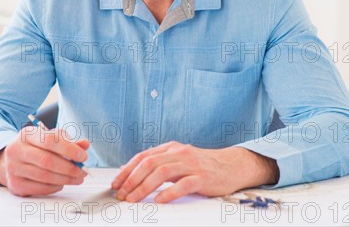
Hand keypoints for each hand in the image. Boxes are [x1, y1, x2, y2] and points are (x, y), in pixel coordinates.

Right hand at [0, 126, 89, 196]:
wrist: (14, 160)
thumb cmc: (36, 147)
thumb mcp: (50, 138)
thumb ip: (68, 141)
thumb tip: (84, 144)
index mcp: (26, 134)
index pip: (49, 140)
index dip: (69, 149)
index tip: (83, 156)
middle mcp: (16, 150)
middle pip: (47, 160)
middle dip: (69, 167)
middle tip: (83, 171)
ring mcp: (13, 168)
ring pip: (45, 176)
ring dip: (66, 179)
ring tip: (77, 178)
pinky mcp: (15, 185)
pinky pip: (40, 188)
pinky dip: (55, 186)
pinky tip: (62, 183)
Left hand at [111, 142, 278, 202]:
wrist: (232, 165)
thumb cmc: (202, 166)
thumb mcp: (179, 160)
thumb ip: (160, 164)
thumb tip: (133, 174)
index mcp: (170, 148)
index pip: (143, 156)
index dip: (127, 170)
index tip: (115, 183)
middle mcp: (179, 152)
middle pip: (149, 163)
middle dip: (131, 180)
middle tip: (121, 194)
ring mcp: (191, 164)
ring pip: (162, 172)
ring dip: (144, 187)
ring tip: (133, 199)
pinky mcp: (203, 177)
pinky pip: (183, 184)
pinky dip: (169, 192)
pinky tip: (159, 201)